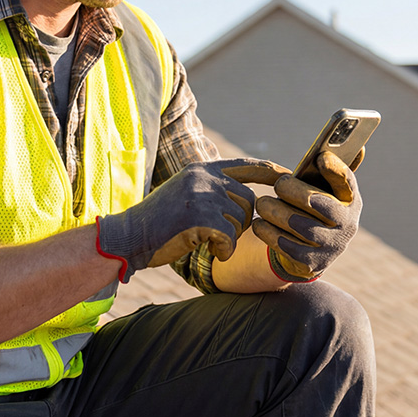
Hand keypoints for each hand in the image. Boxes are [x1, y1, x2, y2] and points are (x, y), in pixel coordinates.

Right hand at [97, 157, 287, 281]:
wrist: (129, 237)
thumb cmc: (158, 223)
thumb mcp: (185, 193)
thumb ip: (211, 189)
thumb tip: (245, 198)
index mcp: (201, 169)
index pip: (246, 165)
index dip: (270, 171)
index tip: (288, 176)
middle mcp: (204, 177)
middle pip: (248, 201)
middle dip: (240, 222)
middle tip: (217, 234)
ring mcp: (202, 195)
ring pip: (241, 221)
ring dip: (229, 238)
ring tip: (205, 240)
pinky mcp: (200, 217)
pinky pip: (230, 239)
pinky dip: (223, 251)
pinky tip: (207, 250)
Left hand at [254, 150, 362, 280]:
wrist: (310, 249)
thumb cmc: (313, 207)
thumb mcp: (322, 188)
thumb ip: (332, 169)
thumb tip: (359, 148)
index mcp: (350, 200)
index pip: (347, 181)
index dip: (335, 168)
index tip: (320, 157)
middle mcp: (348, 224)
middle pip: (321, 204)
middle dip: (295, 191)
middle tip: (278, 184)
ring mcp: (332, 246)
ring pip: (301, 227)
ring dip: (277, 212)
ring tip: (262, 204)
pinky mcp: (314, 263)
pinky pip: (288, 247)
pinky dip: (270, 233)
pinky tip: (259, 224)